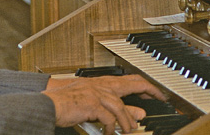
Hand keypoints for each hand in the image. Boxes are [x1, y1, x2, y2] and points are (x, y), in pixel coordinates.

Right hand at [42, 74, 165, 133]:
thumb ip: (117, 110)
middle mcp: (101, 85)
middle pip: (131, 84)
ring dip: (127, 120)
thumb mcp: (96, 106)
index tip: (157, 92)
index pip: (130, 80)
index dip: (146, 85)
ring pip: (120, 106)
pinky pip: (108, 117)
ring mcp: (96, 93)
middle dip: (148, 90)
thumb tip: (138, 114)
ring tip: (129, 130)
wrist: (50, 104)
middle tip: (159, 98)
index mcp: (102, 83)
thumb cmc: (69, 104)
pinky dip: (112, 127)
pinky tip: (110, 133)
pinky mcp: (91, 104)